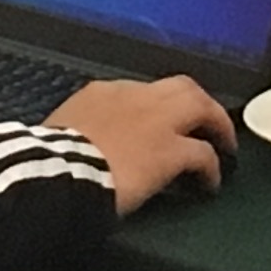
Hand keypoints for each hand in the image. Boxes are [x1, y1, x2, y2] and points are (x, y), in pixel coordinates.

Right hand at [48, 75, 234, 212]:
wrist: (56, 175)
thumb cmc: (47, 161)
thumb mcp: (60, 133)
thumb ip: (78, 132)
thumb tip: (77, 148)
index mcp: (102, 94)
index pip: (137, 92)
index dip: (153, 108)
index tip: (157, 125)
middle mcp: (134, 97)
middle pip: (181, 87)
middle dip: (197, 104)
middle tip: (208, 123)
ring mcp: (156, 122)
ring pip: (201, 107)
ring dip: (216, 125)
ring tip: (224, 145)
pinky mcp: (170, 150)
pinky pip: (203, 154)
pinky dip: (211, 167)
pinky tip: (211, 183)